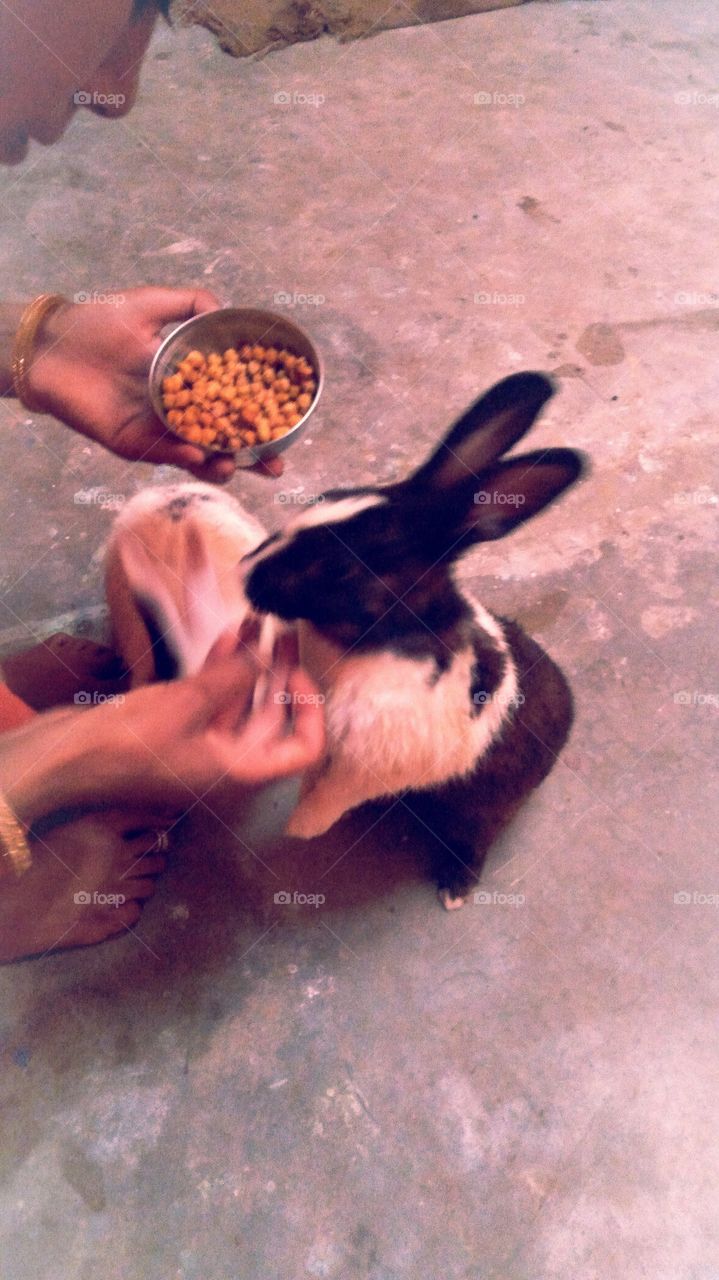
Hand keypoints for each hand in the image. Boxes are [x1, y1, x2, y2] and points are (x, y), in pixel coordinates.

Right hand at [2, 640, 324, 827]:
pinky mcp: (177, 728)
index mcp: (240, 771)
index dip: (310, 712)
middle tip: (285, 628)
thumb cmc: (127, 743)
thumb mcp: (188, 703)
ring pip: (241, 703)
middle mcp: (227, 762)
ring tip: (261, 619)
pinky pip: (212, 699)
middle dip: (281, 671)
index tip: (296, 672)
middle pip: (272, 718)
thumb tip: (267, 656)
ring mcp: (201, 745)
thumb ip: (234, 678)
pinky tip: (229, 634)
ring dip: (251, 663)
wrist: (67, 757)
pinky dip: (222, 669)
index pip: (302, 751)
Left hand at [25, 286, 283, 482]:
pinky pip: (164, 455)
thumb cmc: (99, 321)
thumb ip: (192, 304)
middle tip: (275, 466)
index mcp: (192, 382)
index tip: (289, 425)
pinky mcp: (134, 444)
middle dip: (252, 457)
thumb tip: (227, 311)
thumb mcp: (152, 302)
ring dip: (220, 465)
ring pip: (198, 456)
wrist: (53, 345)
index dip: (261, 416)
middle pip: (225, 440)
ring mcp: (159, 430)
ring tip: (234, 464)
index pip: (235, 404)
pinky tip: (197, 453)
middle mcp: (180, 410)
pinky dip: (182, 457)